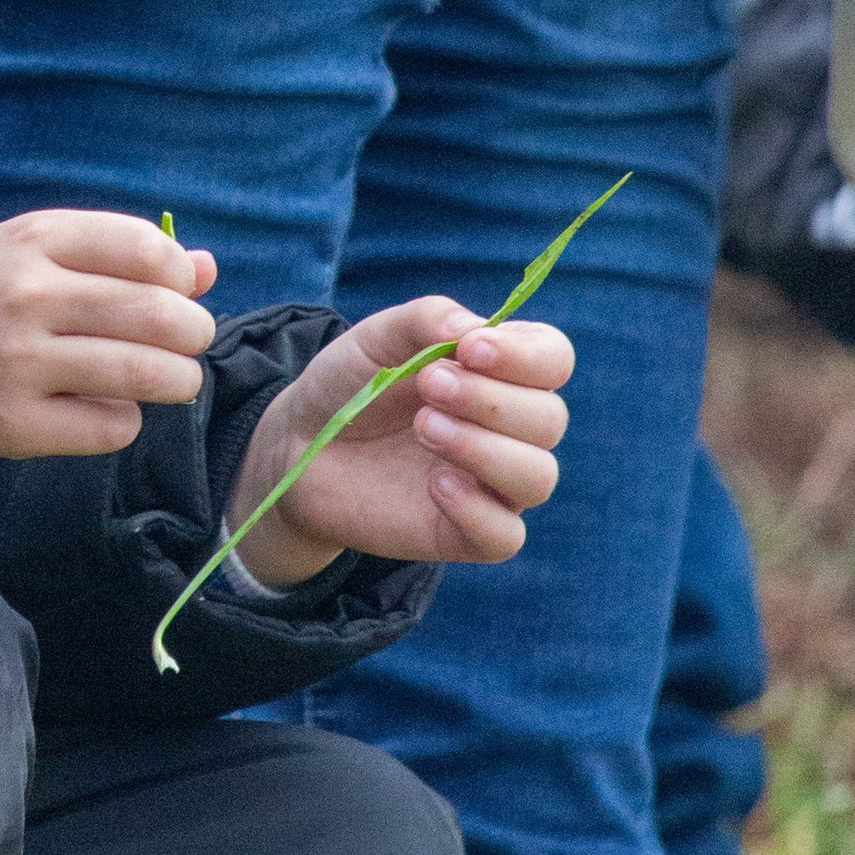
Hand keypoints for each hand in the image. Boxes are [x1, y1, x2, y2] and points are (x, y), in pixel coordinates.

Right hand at [0, 212, 219, 463]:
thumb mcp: (25, 254)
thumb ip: (114, 255)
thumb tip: (205, 268)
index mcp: (33, 239)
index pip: (147, 249)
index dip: (180, 277)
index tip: (177, 293)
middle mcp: (27, 295)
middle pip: (158, 314)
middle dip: (194, 333)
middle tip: (188, 344)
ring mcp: (18, 362)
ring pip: (145, 374)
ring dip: (178, 381)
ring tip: (171, 381)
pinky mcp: (12, 423)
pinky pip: (110, 427)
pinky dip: (124, 422)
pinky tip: (104, 411)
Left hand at [220, 300, 573, 587]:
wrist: (301, 445)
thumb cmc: (352, 384)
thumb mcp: (379, 336)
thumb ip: (428, 319)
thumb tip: (474, 328)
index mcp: (502, 372)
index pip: (553, 359)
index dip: (525, 355)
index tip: (469, 349)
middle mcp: (509, 429)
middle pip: (549, 419)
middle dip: (490, 400)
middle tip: (428, 385)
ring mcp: (492, 484)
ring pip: (537, 477)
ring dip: (484, 448)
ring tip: (424, 427)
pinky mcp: (465, 532)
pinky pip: (505, 535)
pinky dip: (477, 509)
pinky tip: (435, 484)